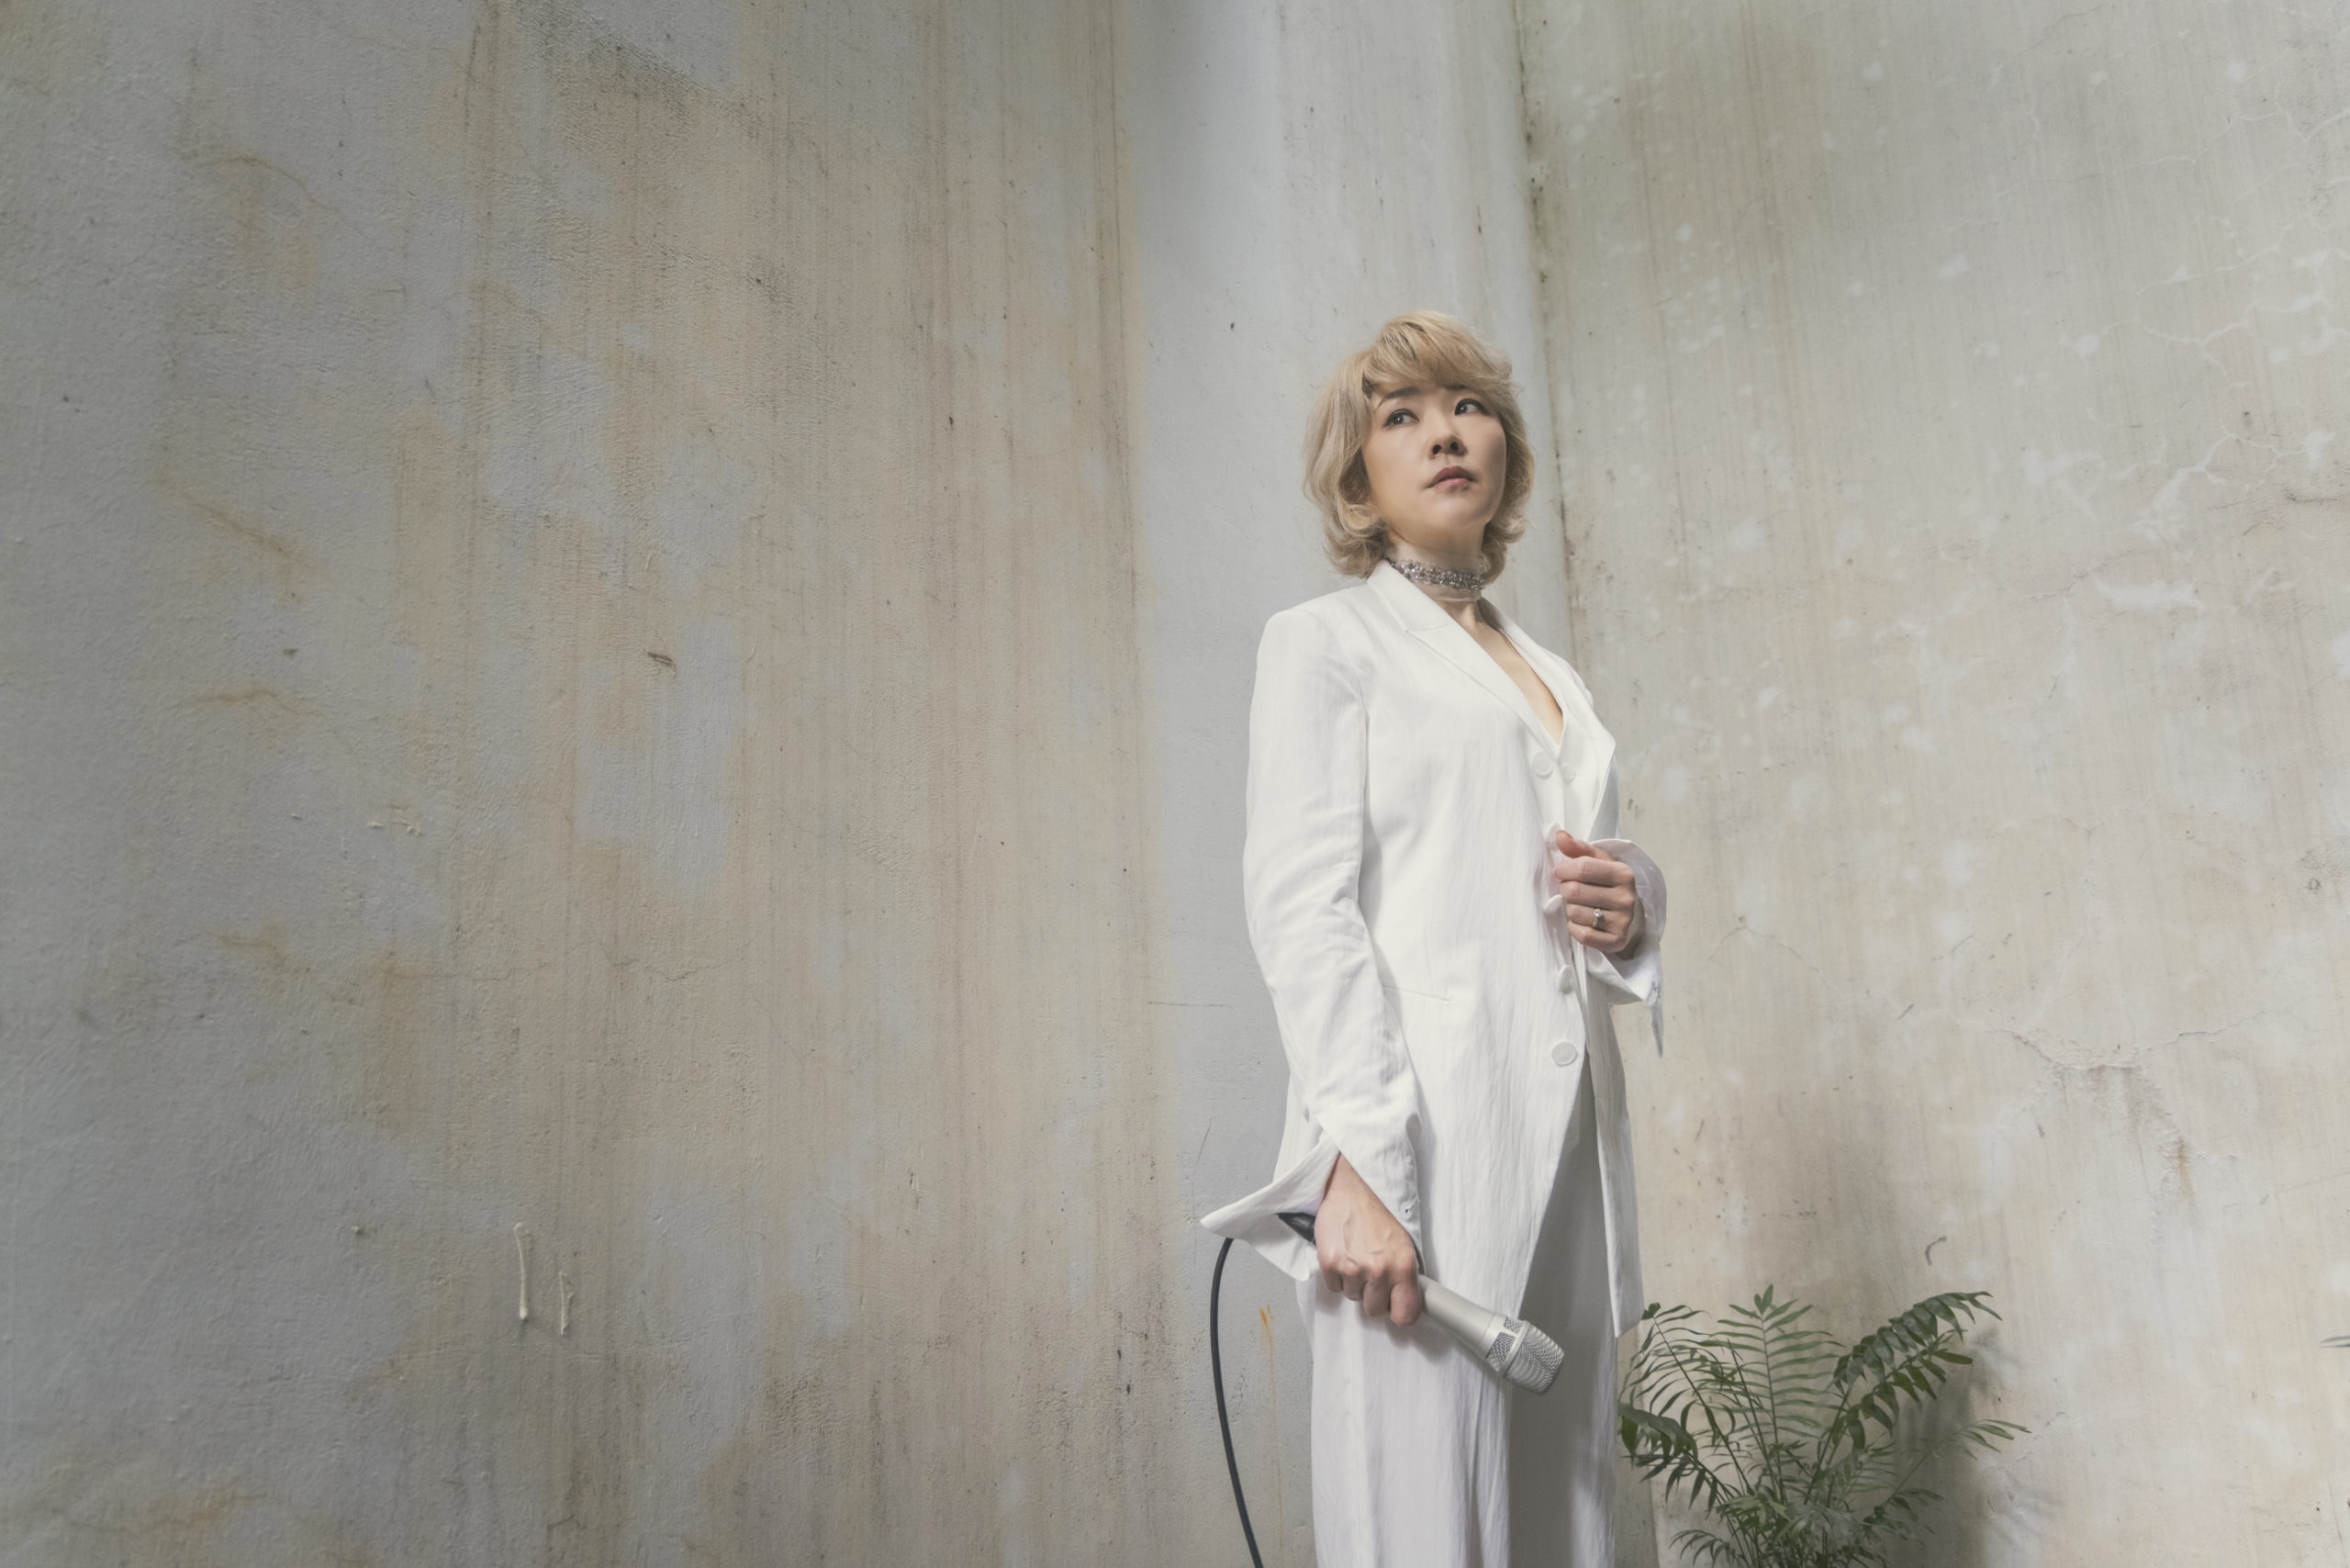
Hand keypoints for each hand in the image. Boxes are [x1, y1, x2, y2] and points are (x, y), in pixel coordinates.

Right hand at [1316, 1154, 1422, 1324]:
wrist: (1355, 1184)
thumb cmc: (1380, 1209)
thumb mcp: (1405, 1242)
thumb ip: (1405, 1274)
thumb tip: (1404, 1299)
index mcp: (1403, 1266)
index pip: (1406, 1315)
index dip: (1399, 1312)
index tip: (1396, 1306)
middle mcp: (1379, 1270)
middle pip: (1375, 1310)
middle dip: (1373, 1295)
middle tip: (1373, 1272)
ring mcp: (1352, 1267)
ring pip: (1352, 1297)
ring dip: (1354, 1283)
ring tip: (1357, 1256)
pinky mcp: (1330, 1262)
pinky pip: (1334, 1286)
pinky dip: (1337, 1274)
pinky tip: (1343, 1254)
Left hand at [1544, 828, 1642, 956]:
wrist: (1629, 917)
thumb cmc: (1608, 885)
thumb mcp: (1598, 863)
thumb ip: (1578, 848)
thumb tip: (1559, 835)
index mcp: (1623, 873)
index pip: (1582, 867)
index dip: (1564, 869)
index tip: (1561, 871)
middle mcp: (1626, 897)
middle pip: (1574, 891)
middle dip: (1565, 890)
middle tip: (1571, 891)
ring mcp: (1623, 921)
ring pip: (1575, 913)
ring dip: (1570, 909)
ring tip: (1580, 906)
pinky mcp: (1616, 941)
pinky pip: (1582, 934)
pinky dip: (1574, 928)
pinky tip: (1582, 921)